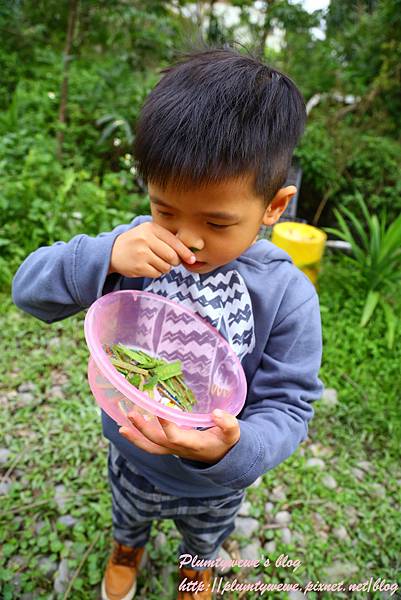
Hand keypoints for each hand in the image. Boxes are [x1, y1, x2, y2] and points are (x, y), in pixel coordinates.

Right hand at [108, 222, 195, 277]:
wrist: (112, 251)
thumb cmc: (137, 242)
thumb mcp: (150, 233)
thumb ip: (168, 240)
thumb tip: (190, 255)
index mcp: (151, 228)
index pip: (175, 242)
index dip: (185, 252)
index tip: (192, 259)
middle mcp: (146, 239)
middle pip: (172, 256)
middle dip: (175, 262)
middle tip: (170, 261)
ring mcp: (141, 253)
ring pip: (166, 267)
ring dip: (164, 267)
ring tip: (154, 262)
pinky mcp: (138, 266)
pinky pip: (157, 274)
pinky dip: (156, 272)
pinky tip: (148, 267)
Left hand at [119, 408, 240, 463]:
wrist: (222, 457)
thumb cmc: (226, 442)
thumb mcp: (233, 433)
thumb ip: (228, 423)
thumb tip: (218, 412)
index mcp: (193, 444)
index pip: (175, 436)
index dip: (166, 425)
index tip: (159, 408)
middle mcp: (180, 448)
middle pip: (157, 441)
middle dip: (143, 429)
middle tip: (131, 414)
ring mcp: (173, 449)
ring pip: (151, 446)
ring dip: (136, 438)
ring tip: (121, 428)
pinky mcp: (169, 446)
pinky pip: (151, 445)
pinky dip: (139, 438)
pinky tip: (128, 427)